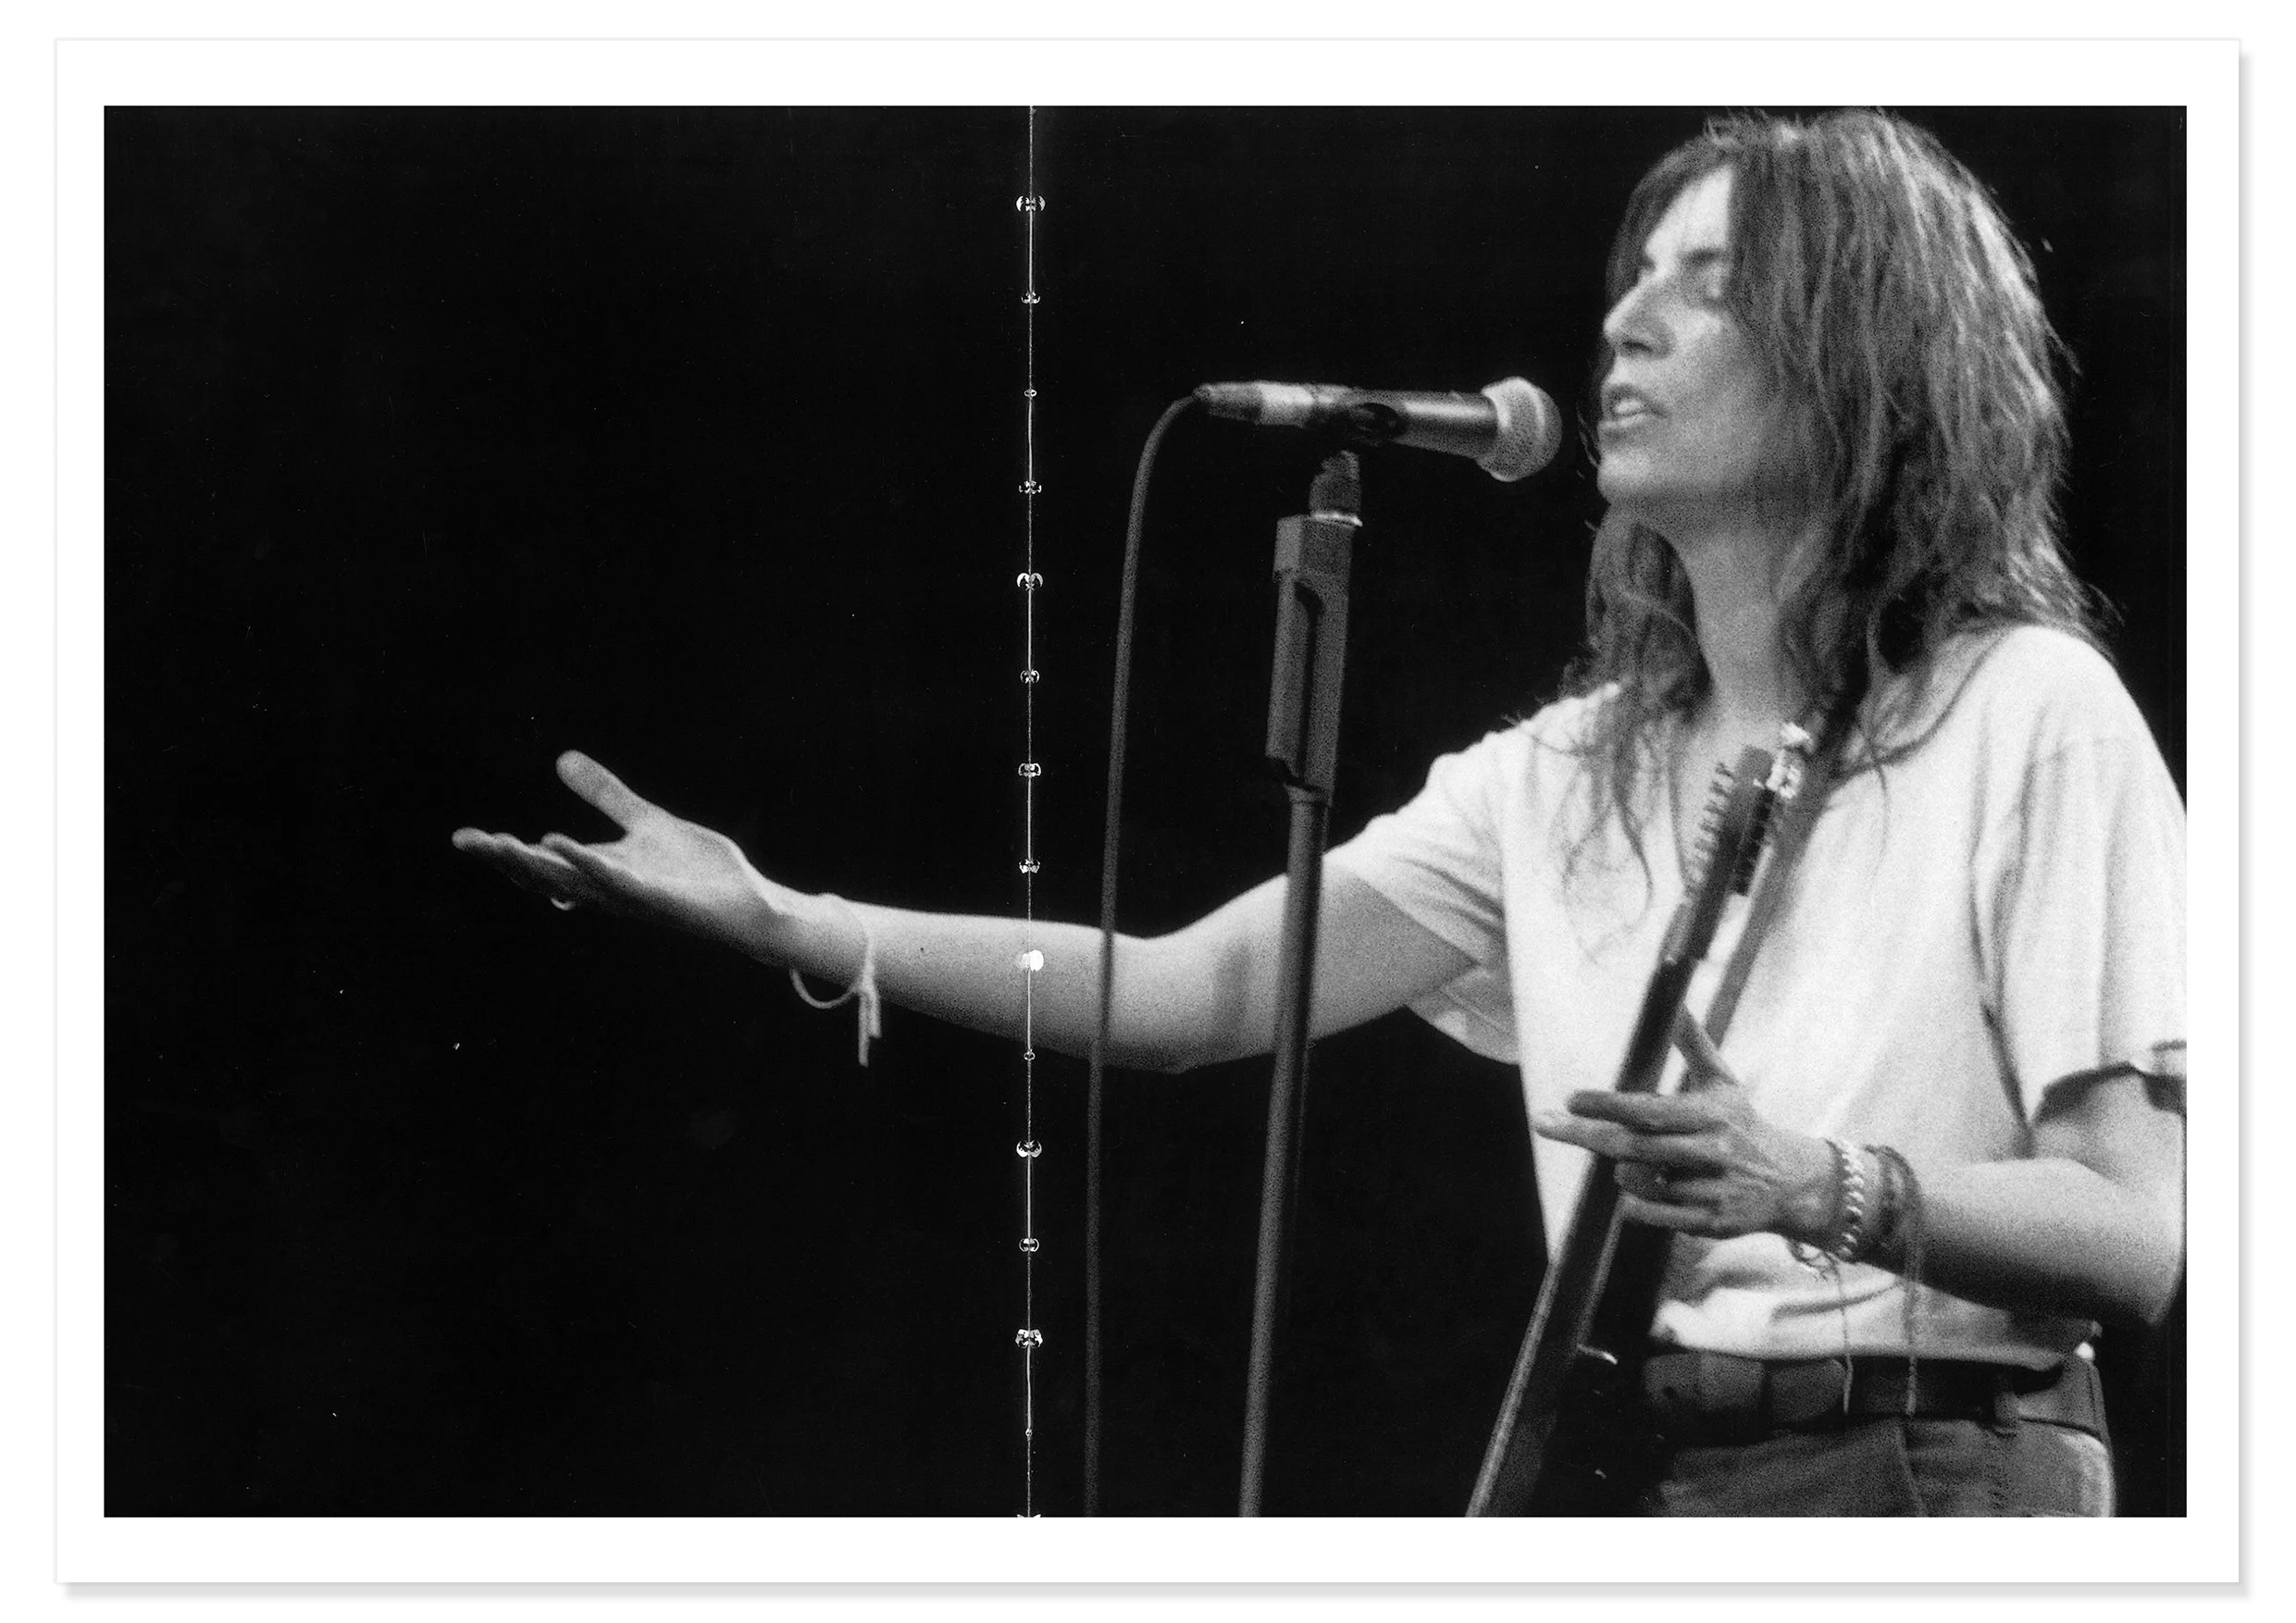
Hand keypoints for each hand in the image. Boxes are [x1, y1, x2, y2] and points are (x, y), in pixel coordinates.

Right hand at [452, 751, 803, 960]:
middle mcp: (608, 889)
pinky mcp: (660, 899)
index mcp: (600, 870)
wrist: (747, 903)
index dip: (504, 852)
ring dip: (537, 864)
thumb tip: (562, 758)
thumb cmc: (697, 871)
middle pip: (546, 875)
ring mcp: (632, 897)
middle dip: (505, 859)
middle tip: (465, 841)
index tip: (464, 837)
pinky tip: (562, 845)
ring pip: (574, 881)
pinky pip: (618, 882)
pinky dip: (588, 864)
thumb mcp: (645, 821)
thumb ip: (606, 794)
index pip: (542, 862)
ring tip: (501, 844)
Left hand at [1531, 1021, 1838, 1243]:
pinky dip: (1635, 1202)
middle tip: (1543, 1122)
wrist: (1792, 1182)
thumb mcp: (1722, 1082)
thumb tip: (1675, 1002)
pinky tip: (1639, 1188)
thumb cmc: (1742, 1124)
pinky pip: (1650, 1213)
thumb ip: (1693, 1044)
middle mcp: (1711, 1152)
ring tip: (1634, 1160)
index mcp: (1711, 1115)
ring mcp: (1711, 1190)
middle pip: (1633, 1147)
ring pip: (1638, 1181)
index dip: (1608, 1105)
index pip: (1649, 1110)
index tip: (1571, 1098)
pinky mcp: (1709, 1223)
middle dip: (1584, 1134)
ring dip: (1621, 1171)